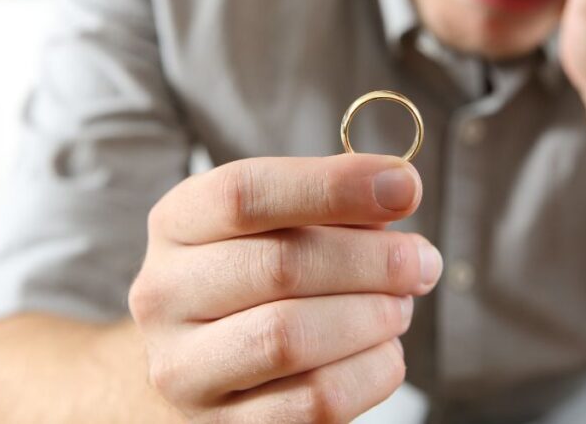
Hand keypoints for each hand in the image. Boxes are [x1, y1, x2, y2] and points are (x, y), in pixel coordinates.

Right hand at [128, 154, 442, 422]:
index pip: (245, 193)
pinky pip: (313, 401)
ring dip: (371, 317)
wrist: (199, 365)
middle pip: (279, 265)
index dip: (333, 186)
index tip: (406, 186)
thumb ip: (329, 207)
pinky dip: (370, 371)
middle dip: (372, 260)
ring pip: (291, 337)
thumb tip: (398, 191)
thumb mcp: (272, 226)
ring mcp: (183, 368)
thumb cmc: (252, 280)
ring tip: (399, 307)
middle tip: (421, 261)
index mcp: (176, 224)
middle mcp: (164, 294)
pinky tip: (384, 351)